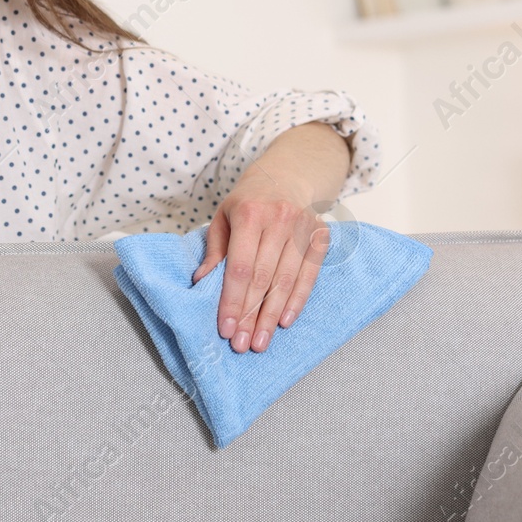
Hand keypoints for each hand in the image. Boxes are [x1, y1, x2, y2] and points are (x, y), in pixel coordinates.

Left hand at [191, 174, 329, 353]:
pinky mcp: (320, 237)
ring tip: (261, 342)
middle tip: (242, 345)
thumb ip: (214, 251)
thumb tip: (201, 282)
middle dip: (251, 315)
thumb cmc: (248, 203)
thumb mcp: (223, 218)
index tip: (226, 328)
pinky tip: (284, 322)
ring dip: (272, 316)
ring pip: (286, 281)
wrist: (286, 177)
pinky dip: (297, 301)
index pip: (240, 267)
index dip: (233, 301)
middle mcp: (280, 220)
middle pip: (263, 278)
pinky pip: (309, 275)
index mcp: (251, 214)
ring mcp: (303, 228)